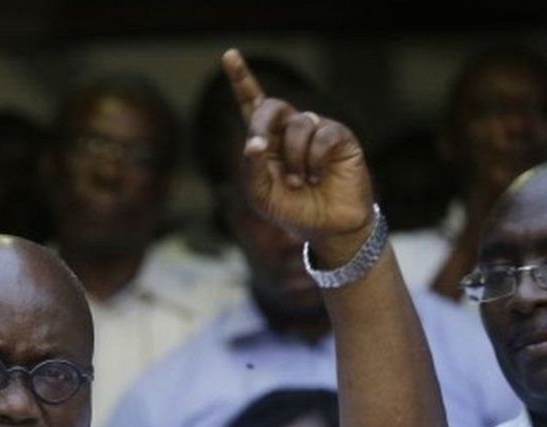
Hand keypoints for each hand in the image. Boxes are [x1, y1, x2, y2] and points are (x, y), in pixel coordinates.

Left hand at [222, 49, 373, 262]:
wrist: (328, 228)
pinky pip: (322, 134)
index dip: (242, 79)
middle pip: (272, 106)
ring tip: (301, 182)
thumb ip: (253, 169)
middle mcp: (290, 130)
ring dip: (294, 159)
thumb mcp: (262, 195)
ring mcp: (315, 131)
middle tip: (260, 146)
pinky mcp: (339, 137)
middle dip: (262, 123)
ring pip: (297, 125)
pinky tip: (319, 176)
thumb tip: (253, 142)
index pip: (253, 104)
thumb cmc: (293, 211)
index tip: (229, 55)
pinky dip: (315, 159)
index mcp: (267, 141)